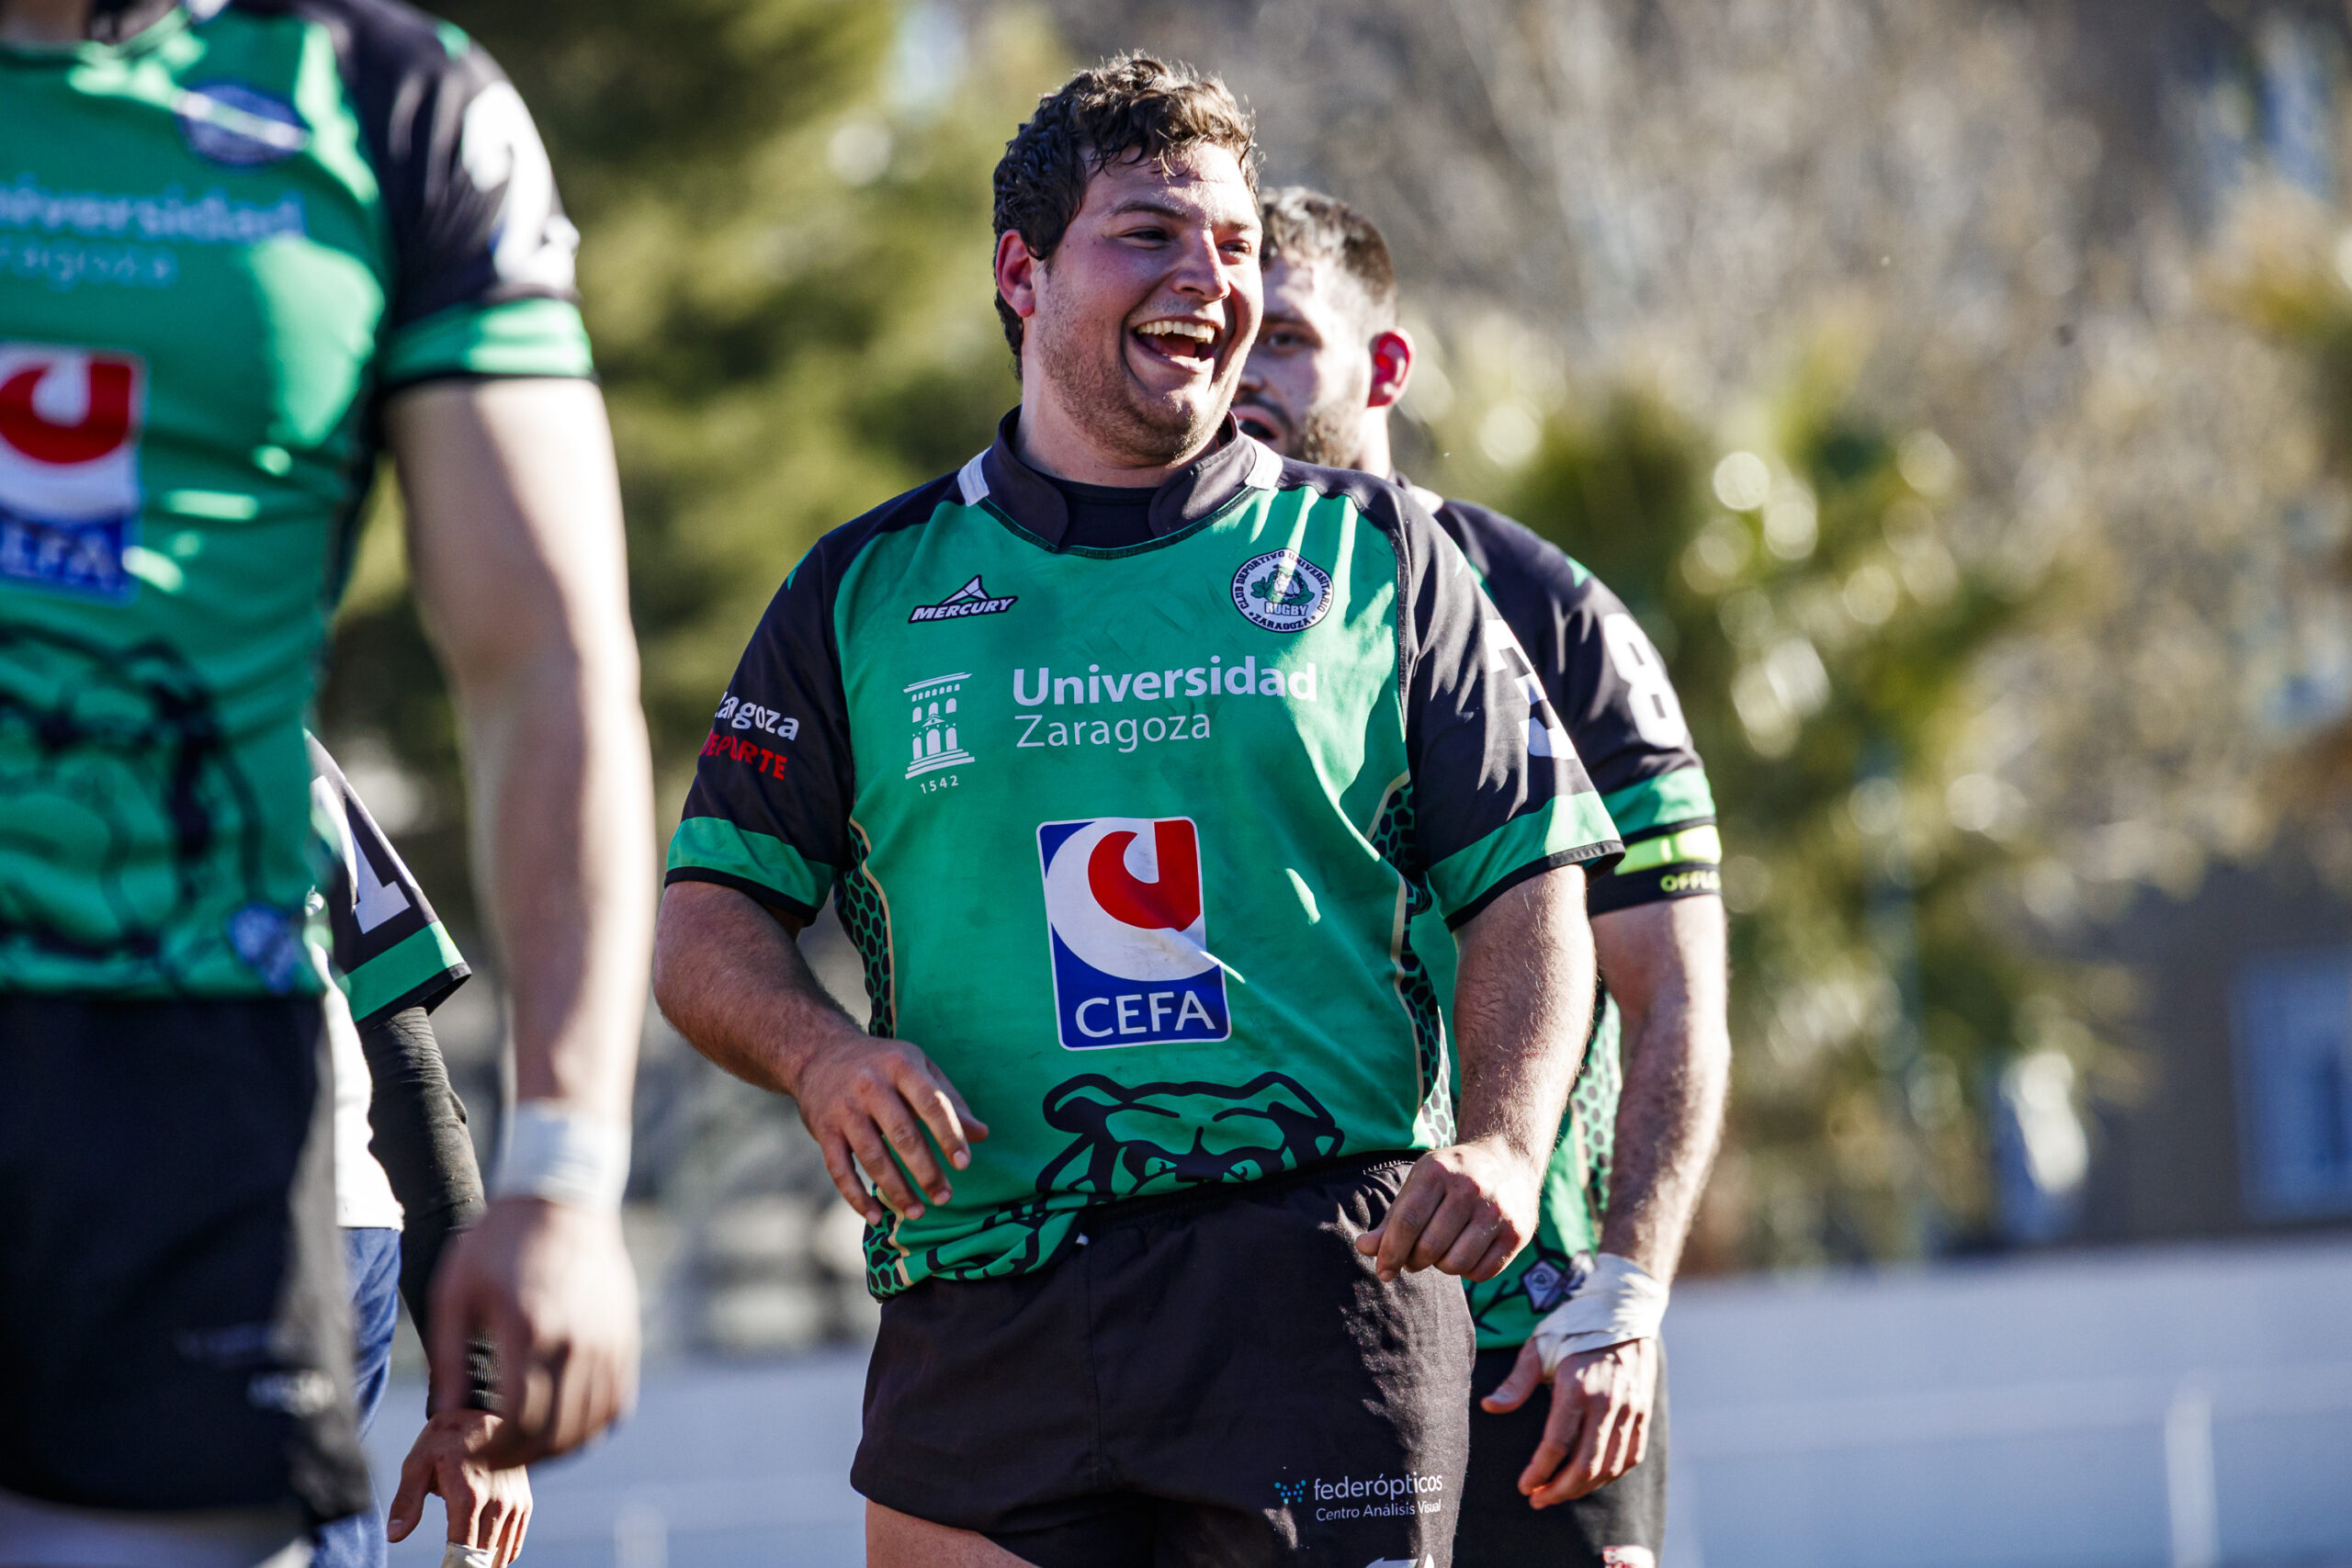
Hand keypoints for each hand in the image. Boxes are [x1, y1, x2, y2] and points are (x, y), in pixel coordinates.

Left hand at [386, 1409, 532, 1566]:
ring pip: (501, 1554)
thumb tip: (395, 1535)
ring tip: (465, 1565)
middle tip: (451, 1567)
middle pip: (482, 1557)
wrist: (482, 1412)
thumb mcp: (417, 1463)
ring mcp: (513, 1503)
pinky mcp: (523, 1501)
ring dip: (484, 1565)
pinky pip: (515, 1541)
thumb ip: (406, 1502)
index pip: (461, 1552)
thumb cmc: (445, 1438)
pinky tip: (485, 1557)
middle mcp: (496, 1503)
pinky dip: (501, 1555)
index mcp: (468, 1496)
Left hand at [428, 1196, 638, 1466]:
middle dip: (520, 1456)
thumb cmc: (499, 1241)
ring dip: (557, 1449)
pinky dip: (591, 1427)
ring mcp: (606, 1341)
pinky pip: (615, 1403)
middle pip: (554, 1431)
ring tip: (526, 1446)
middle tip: (494, 1457)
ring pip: (589, 1424)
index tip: (473, 1453)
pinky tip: (565, 1427)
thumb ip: (447, 1358)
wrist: (561, 1197)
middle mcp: (576, 1341)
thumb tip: (444, 1415)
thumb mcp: (456, 1293)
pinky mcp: (624, 1338)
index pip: (517, 1420)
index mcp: (529, 1329)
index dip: (494, 1450)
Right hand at [791, 1032, 988, 1224]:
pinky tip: (876, 1217)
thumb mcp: (917, 1066)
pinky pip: (840, 1169)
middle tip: (945, 1198)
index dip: (949, 1135)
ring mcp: (844, 1109)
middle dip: (926, 1171)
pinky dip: (856, 1196)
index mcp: (900, 1066)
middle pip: (903, 1135)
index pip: (931, 1103)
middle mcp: (870, 1086)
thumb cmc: (881, 1063)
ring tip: (918, 1212)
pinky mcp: (823, 1130)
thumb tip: (982, 1134)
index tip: (963, 1164)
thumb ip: (949, 1099)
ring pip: (873, 1157)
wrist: (818, 1053)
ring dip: (896, 1190)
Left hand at [1354, 1135, 1542, 1282]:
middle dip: (1415, 1261)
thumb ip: (1392, 1220)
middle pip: (1429, 1247)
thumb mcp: (1418, 1186)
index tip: (1383, 1271)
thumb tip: (1364, 1249)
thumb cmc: (1450, 1179)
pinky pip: (1482, 1272)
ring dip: (1442, 1266)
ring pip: (1456, 1264)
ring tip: (1444, 1250)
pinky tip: (1468, 1250)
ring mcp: (1497, 1209)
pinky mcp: (1518, 1232)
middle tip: (1416, 1255)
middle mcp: (1470, 1187)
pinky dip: (1468, 1271)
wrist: (1507, 1161)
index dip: (1390, 1252)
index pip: (1406, 1222)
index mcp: (1437, 1171)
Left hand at [1480, 1335, 1657, 1504]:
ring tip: (1560, 1493)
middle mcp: (1608, 1402)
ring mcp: (1631, 1409)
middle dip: (1560, 1490)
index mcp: (1577, 1387)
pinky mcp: (1644, 1412)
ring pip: (1610, 1466)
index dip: (1539, 1472)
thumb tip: (1489, 1407)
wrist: (1624, 1307)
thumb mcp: (1540, 1346)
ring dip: (1584, 1488)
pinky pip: (1631, 1456)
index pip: (1557, 1444)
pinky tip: (1591, 1479)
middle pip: (1586, 1465)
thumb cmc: (1575, 1326)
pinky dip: (1611, 1475)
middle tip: (1538, 1500)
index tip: (1525, 1487)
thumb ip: (1516, 1382)